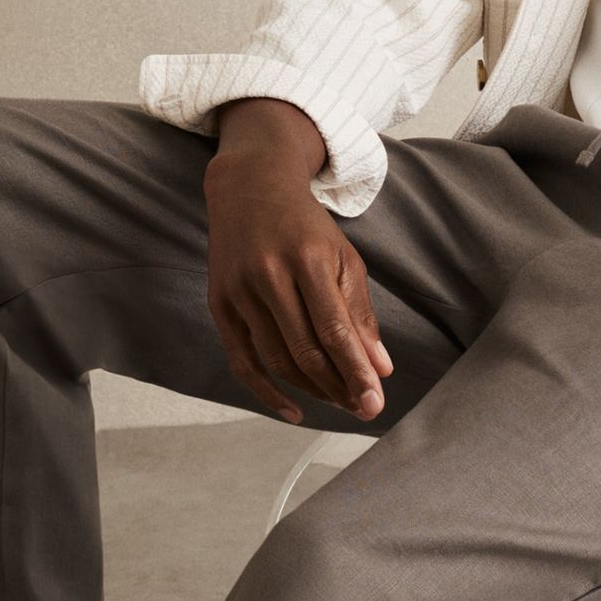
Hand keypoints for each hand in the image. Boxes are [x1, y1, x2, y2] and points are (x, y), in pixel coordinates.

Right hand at [203, 141, 393, 427]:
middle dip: (338, 387)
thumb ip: (360, 313)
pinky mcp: (220, 304)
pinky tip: (293, 411)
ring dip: (311, 390)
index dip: (355, 371)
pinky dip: (267, 392)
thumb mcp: (343, 258)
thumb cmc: (306, 228)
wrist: (249, 188)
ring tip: (339, 402)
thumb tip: (380, 368)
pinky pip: (242, 361)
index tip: (375, 403)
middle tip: (363, 409)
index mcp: (307, 258)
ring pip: (276, 359)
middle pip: (305, 350)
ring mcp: (239, 290)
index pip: (334, 329)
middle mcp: (269, 274)